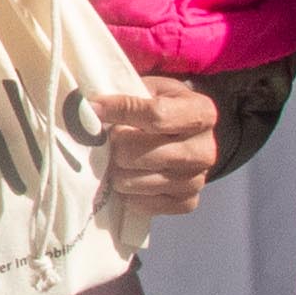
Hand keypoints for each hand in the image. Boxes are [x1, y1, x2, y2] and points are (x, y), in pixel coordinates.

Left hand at [100, 75, 220, 217]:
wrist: (187, 137)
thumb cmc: (164, 108)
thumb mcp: (153, 90)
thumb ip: (127, 95)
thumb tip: (89, 108)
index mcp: (202, 113)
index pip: (154, 115)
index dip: (119, 112)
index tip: (94, 109)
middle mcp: (205, 150)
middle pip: (136, 153)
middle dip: (115, 145)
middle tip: (112, 140)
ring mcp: (197, 180)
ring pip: (132, 181)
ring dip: (117, 171)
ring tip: (120, 159)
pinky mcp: (186, 203)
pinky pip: (141, 204)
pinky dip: (128, 193)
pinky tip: (132, 177)